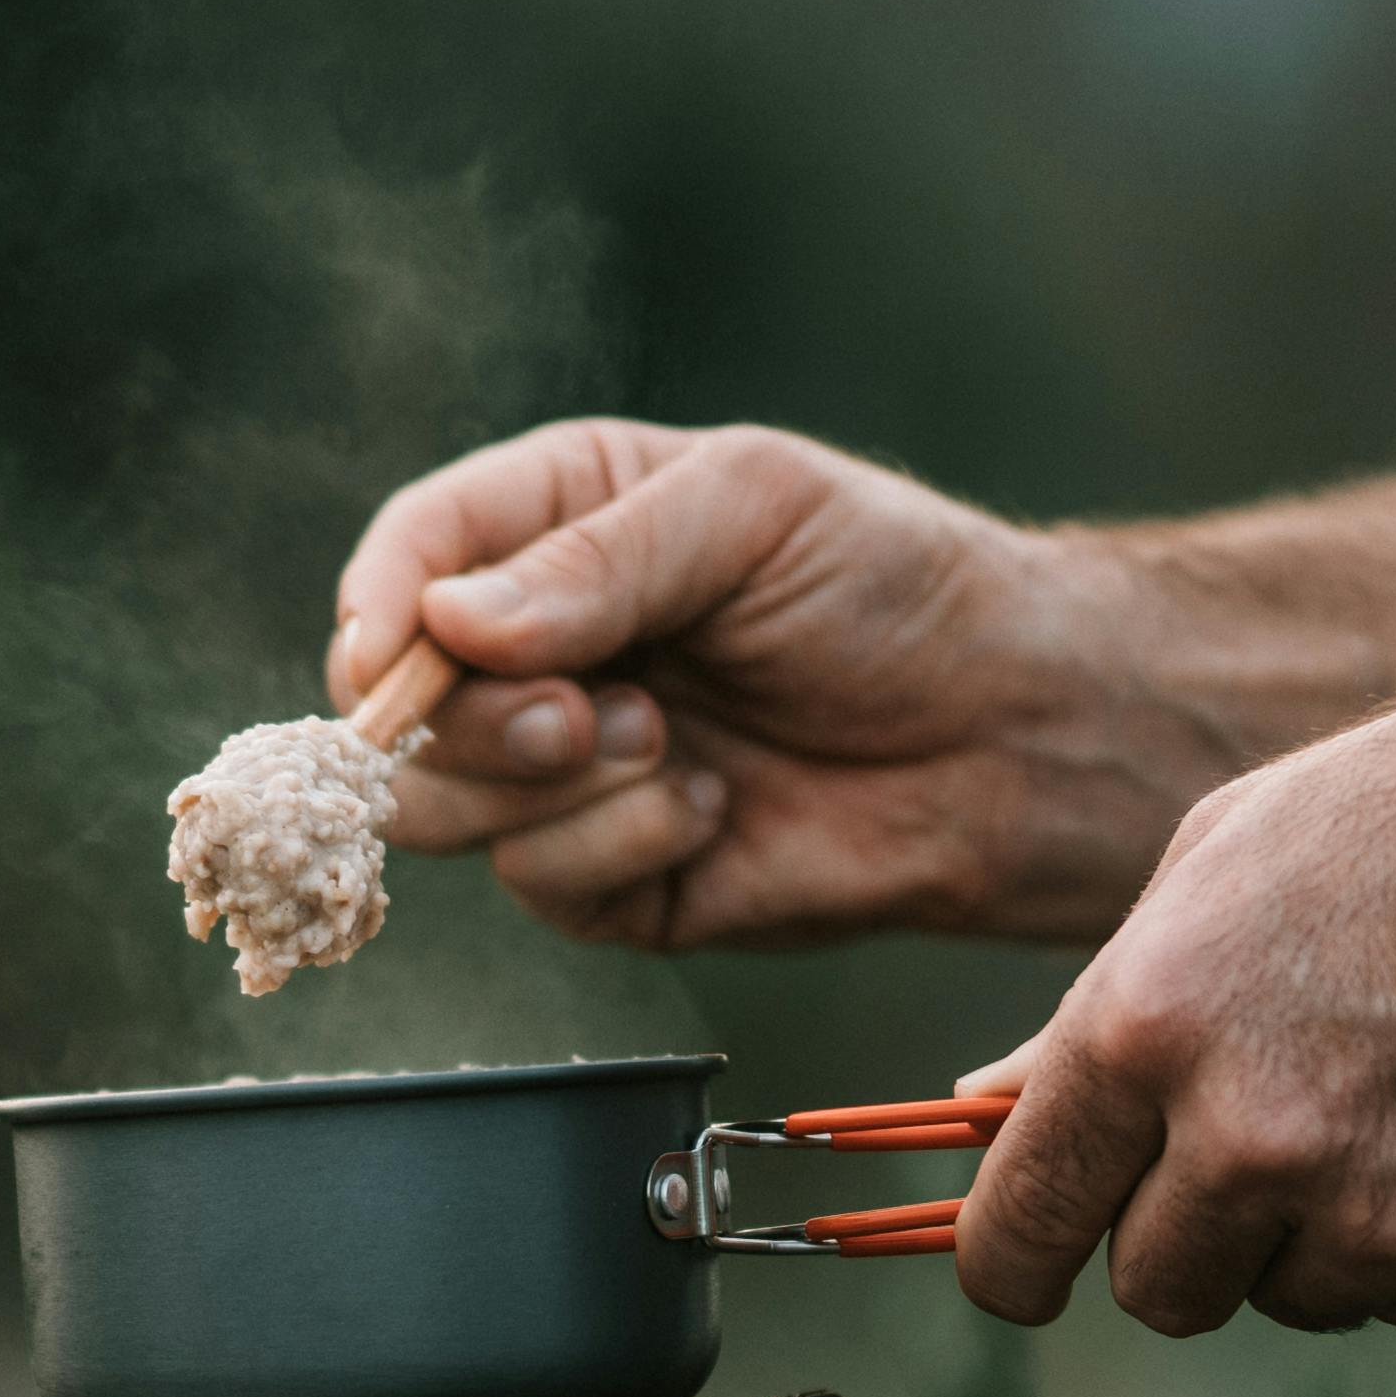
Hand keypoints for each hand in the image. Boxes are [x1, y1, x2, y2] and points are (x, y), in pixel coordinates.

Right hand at [327, 421, 1220, 950]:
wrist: (1014, 734)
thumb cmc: (897, 588)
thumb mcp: (751, 511)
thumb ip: (597, 558)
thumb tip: (446, 622)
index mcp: (558, 527)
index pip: (410, 560)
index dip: (380, 611)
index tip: (393, 657)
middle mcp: (542, 652)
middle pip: (399, 707)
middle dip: (480, 722)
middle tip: (587, 715)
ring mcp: (567, 772)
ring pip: (447, 809)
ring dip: (553, 790)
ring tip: (672, 749)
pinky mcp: (610, 878)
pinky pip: (542, 885)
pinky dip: (621, 849)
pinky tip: (713, 809)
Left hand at [957, 678, 1395, 1336]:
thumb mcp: (1212, 871)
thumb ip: (1086, 1019)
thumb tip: (977, 1116)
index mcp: (1151, 1034)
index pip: (1022, 1231)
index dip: (1011, 1263)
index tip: (1025, 1267)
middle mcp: (1256, 1142)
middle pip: (1155, 1291)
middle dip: (1181, 1238)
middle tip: (1251, 1142)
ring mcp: (1383, 1217)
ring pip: (1291, 1300)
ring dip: (1313, 1236)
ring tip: (1389, 1102)